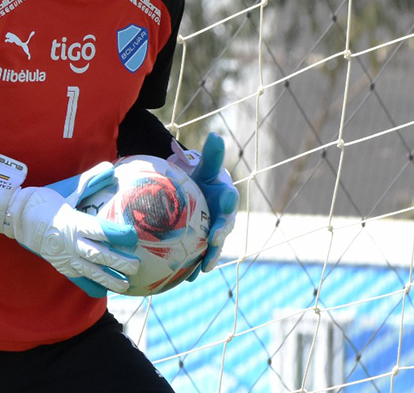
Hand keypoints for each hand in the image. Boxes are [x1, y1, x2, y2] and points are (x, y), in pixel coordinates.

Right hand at [0, 155, 137, 295]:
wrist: (19, 217)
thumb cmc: (48, 200)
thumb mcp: (70, 189)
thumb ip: (92, 180)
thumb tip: (111, 168)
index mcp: (75, 222)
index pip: (101, 230)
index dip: (118, 234)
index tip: (133, 236)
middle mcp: (71, 243)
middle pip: (100, 255)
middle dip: (120, 262)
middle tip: (136, 265)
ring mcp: (65, 257)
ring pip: (91, 271)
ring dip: (109, 279)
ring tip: (125, 285)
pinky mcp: (60, 266)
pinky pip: (78, 279)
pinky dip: (90, 286)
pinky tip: (103, 291)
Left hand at [168, 133, 238, 279]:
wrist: (194, 195)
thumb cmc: (200, 179)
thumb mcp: (204, 168)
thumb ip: (211, 156)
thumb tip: (216, 135)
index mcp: (225, 198)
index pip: (229, 200)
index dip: (228, 203)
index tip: (225, 203)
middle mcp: (223, 217)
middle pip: (224, 227)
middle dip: (221, 235)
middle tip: (213, 240)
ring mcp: (214, 233)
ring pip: (214, 247)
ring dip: (210, 257)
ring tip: (203, 267)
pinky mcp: (204, 246)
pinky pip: (199, 258)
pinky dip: (193, 268)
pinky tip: (185, 278)